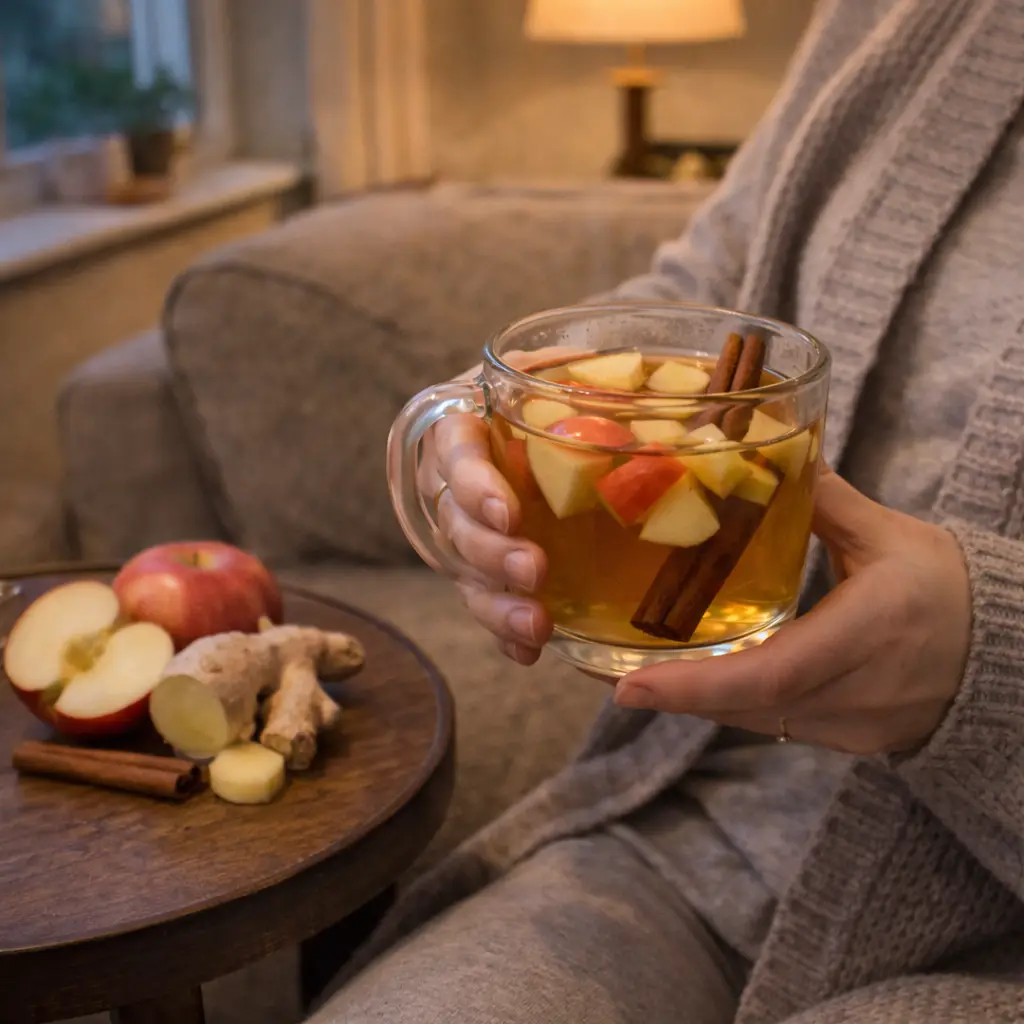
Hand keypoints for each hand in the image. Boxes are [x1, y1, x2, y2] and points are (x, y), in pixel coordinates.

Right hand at [416, 347, 580, 664]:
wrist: (542, 420)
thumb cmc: (557, 389)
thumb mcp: (567, 368)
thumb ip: (590, 372)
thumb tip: (660, 375)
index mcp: (472, 422)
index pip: (455, 449)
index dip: (475, 483)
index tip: (510, 513)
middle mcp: (459, 480)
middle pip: (454, 521)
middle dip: (490, 552)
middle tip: (534, 571)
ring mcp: (469, 528)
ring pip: (465, 571)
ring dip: (497, 602)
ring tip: (536, 627)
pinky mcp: (486, 566)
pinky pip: (487, 602)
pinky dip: (506, 631)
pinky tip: (529, 651)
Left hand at [614, 467, 973, 754]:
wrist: (1008, 657)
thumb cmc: (953, 590)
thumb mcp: (891, 538)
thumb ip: (828, 500)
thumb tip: (775, 453)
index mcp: (867, 633)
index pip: (769, 674)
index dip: (696, 686)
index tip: (630, 690)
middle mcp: (856, 692)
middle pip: (749, 706)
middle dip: (679, 695)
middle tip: (617, 681)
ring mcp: (852, 726)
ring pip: (757, 719)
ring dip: (704, 699)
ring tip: (648, 677)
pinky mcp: (848, 739)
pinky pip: (777, 723)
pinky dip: (737, 703)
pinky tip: (706, 681)